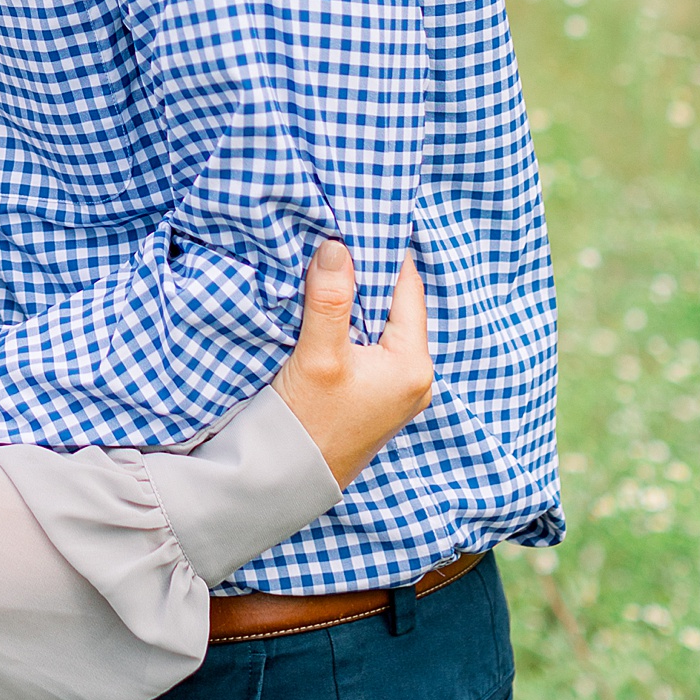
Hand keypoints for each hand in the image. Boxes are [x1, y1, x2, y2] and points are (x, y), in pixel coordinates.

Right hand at [273, 240, 431, 488]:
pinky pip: (367, 344)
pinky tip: (325, 307)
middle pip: (395, 306)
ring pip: (378, 325)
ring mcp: (394, 390)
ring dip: (355, 299)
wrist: (285, 480)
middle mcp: (414, 378)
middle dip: (368, 273)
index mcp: (413, 365)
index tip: (363, 219)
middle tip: (341, 233)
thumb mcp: (319, 355)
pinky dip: (349, 323)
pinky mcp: (371, 397)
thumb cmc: (309, 422)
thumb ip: (331, 299)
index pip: (407, 290)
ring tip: (330, 264)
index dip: (385, 253)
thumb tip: (339, 246)